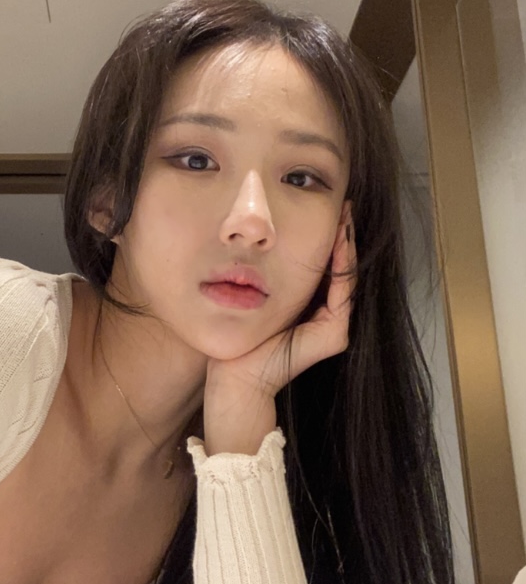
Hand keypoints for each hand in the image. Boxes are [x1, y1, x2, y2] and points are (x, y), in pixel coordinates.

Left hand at [203, 207, 355, 455]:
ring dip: (346, 246)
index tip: (331, 210)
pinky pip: (342, 293)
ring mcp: (335, 329)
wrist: (235, 377)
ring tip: (345, 216)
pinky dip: (342, 266)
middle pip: (341, 270)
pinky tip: (338, 240)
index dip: (331, 239)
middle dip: (343, 237)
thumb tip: (264, 242)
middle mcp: (328, 319)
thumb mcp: (259, 299)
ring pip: (346, 278)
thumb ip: (272, 278)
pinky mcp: (334, 335)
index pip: (327, 268)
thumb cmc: (242, 339)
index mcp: (311, 310)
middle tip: (344, 205)